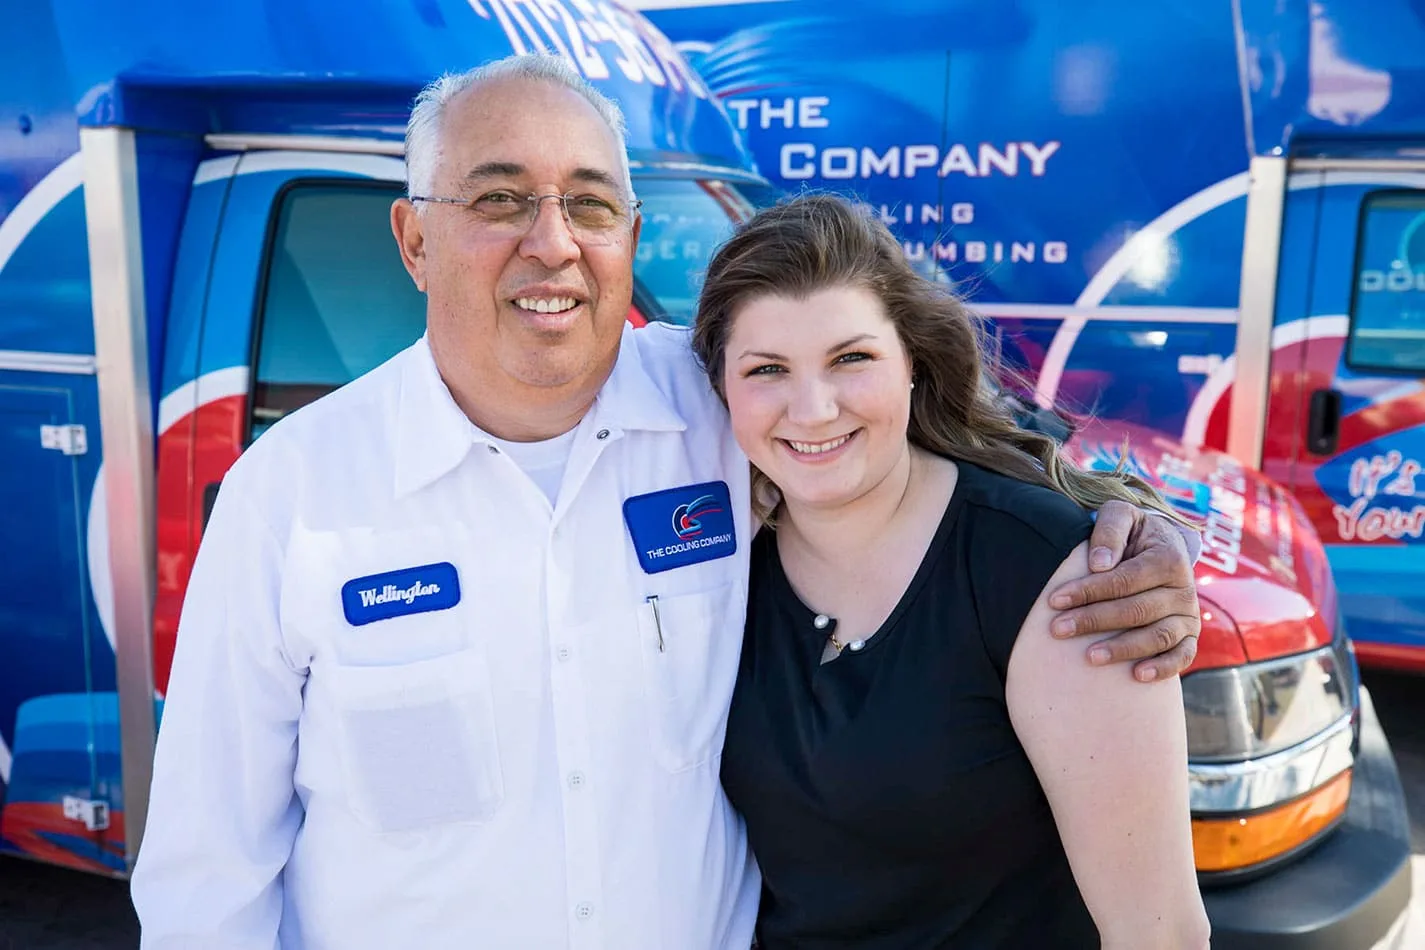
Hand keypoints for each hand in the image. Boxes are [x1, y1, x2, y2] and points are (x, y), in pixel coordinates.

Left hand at [1048, 501, 1200, 681]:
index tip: (1054, 600)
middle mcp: (1184, 588)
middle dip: (1094, 620)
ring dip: (1124, 649)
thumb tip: (1098, 564)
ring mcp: (1188, 615)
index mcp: (1169, 557)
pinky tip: (1136, 675)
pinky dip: (1163, 668)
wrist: (1157, 548)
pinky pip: (1183, 656)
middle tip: (1058, 629)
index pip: (1125, 579)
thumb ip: (1110, 529)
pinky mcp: (1190, 636)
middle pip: (1137, 609)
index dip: (1089, 590)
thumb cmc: (1131, 533)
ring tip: (1089, 657)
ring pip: (1158, 636)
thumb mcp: (1121, 516)